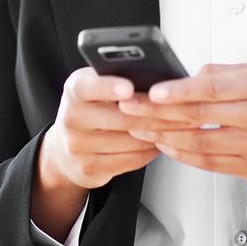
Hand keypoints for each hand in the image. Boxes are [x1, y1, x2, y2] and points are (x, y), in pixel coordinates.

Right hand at [42, 66, 193, 190]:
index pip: (88, 87)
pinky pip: (131, 160)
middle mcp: (72, 118)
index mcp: (74, 90)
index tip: (129, 89)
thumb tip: (155, 76)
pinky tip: (159, 142)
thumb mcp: (95, 85)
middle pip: (121, 118)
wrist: (66, 149)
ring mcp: (79, 147)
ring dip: (158, 134)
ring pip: (131, 141)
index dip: (109, 87)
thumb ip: (116, 78)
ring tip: (176, 125)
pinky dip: (150, 151)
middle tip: (180, 109)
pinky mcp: (90, 169)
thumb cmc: (91, 107)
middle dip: (155, 114)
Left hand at [118, 63, 246, 194]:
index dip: (179, 91)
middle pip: (199, 116)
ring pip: (200, 143)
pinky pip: (211, 164)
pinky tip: (166, 146)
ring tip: (140, 129)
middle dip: (159, 113)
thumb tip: (188, 77)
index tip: (153, 92)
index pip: (212, 89)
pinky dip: (184, 155)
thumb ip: (223, 73)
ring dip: (165, 137)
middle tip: (132, 109)